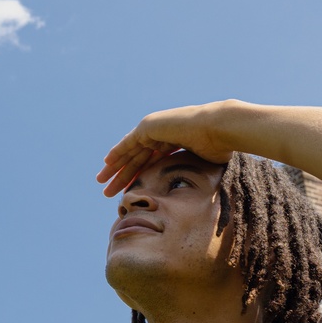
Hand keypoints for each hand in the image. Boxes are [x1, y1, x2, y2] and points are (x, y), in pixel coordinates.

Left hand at [97, 103, 240, 196]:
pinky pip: (128, 143)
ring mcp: (154, 128)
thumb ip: (198, 173)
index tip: (130, 188)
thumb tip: (205, 195)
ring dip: (115, 168)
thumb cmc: (219, 147)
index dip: (140, 175)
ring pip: (129, 153)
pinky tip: (107, 164)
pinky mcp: (148, 126)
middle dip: (123, 175)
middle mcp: (162, 133)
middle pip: (137, 158)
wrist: (218, 128)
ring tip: (102, 183)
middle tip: (110, 191)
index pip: (152, 161)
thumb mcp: (204, 164)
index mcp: (175, 141)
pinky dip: (117, 154)